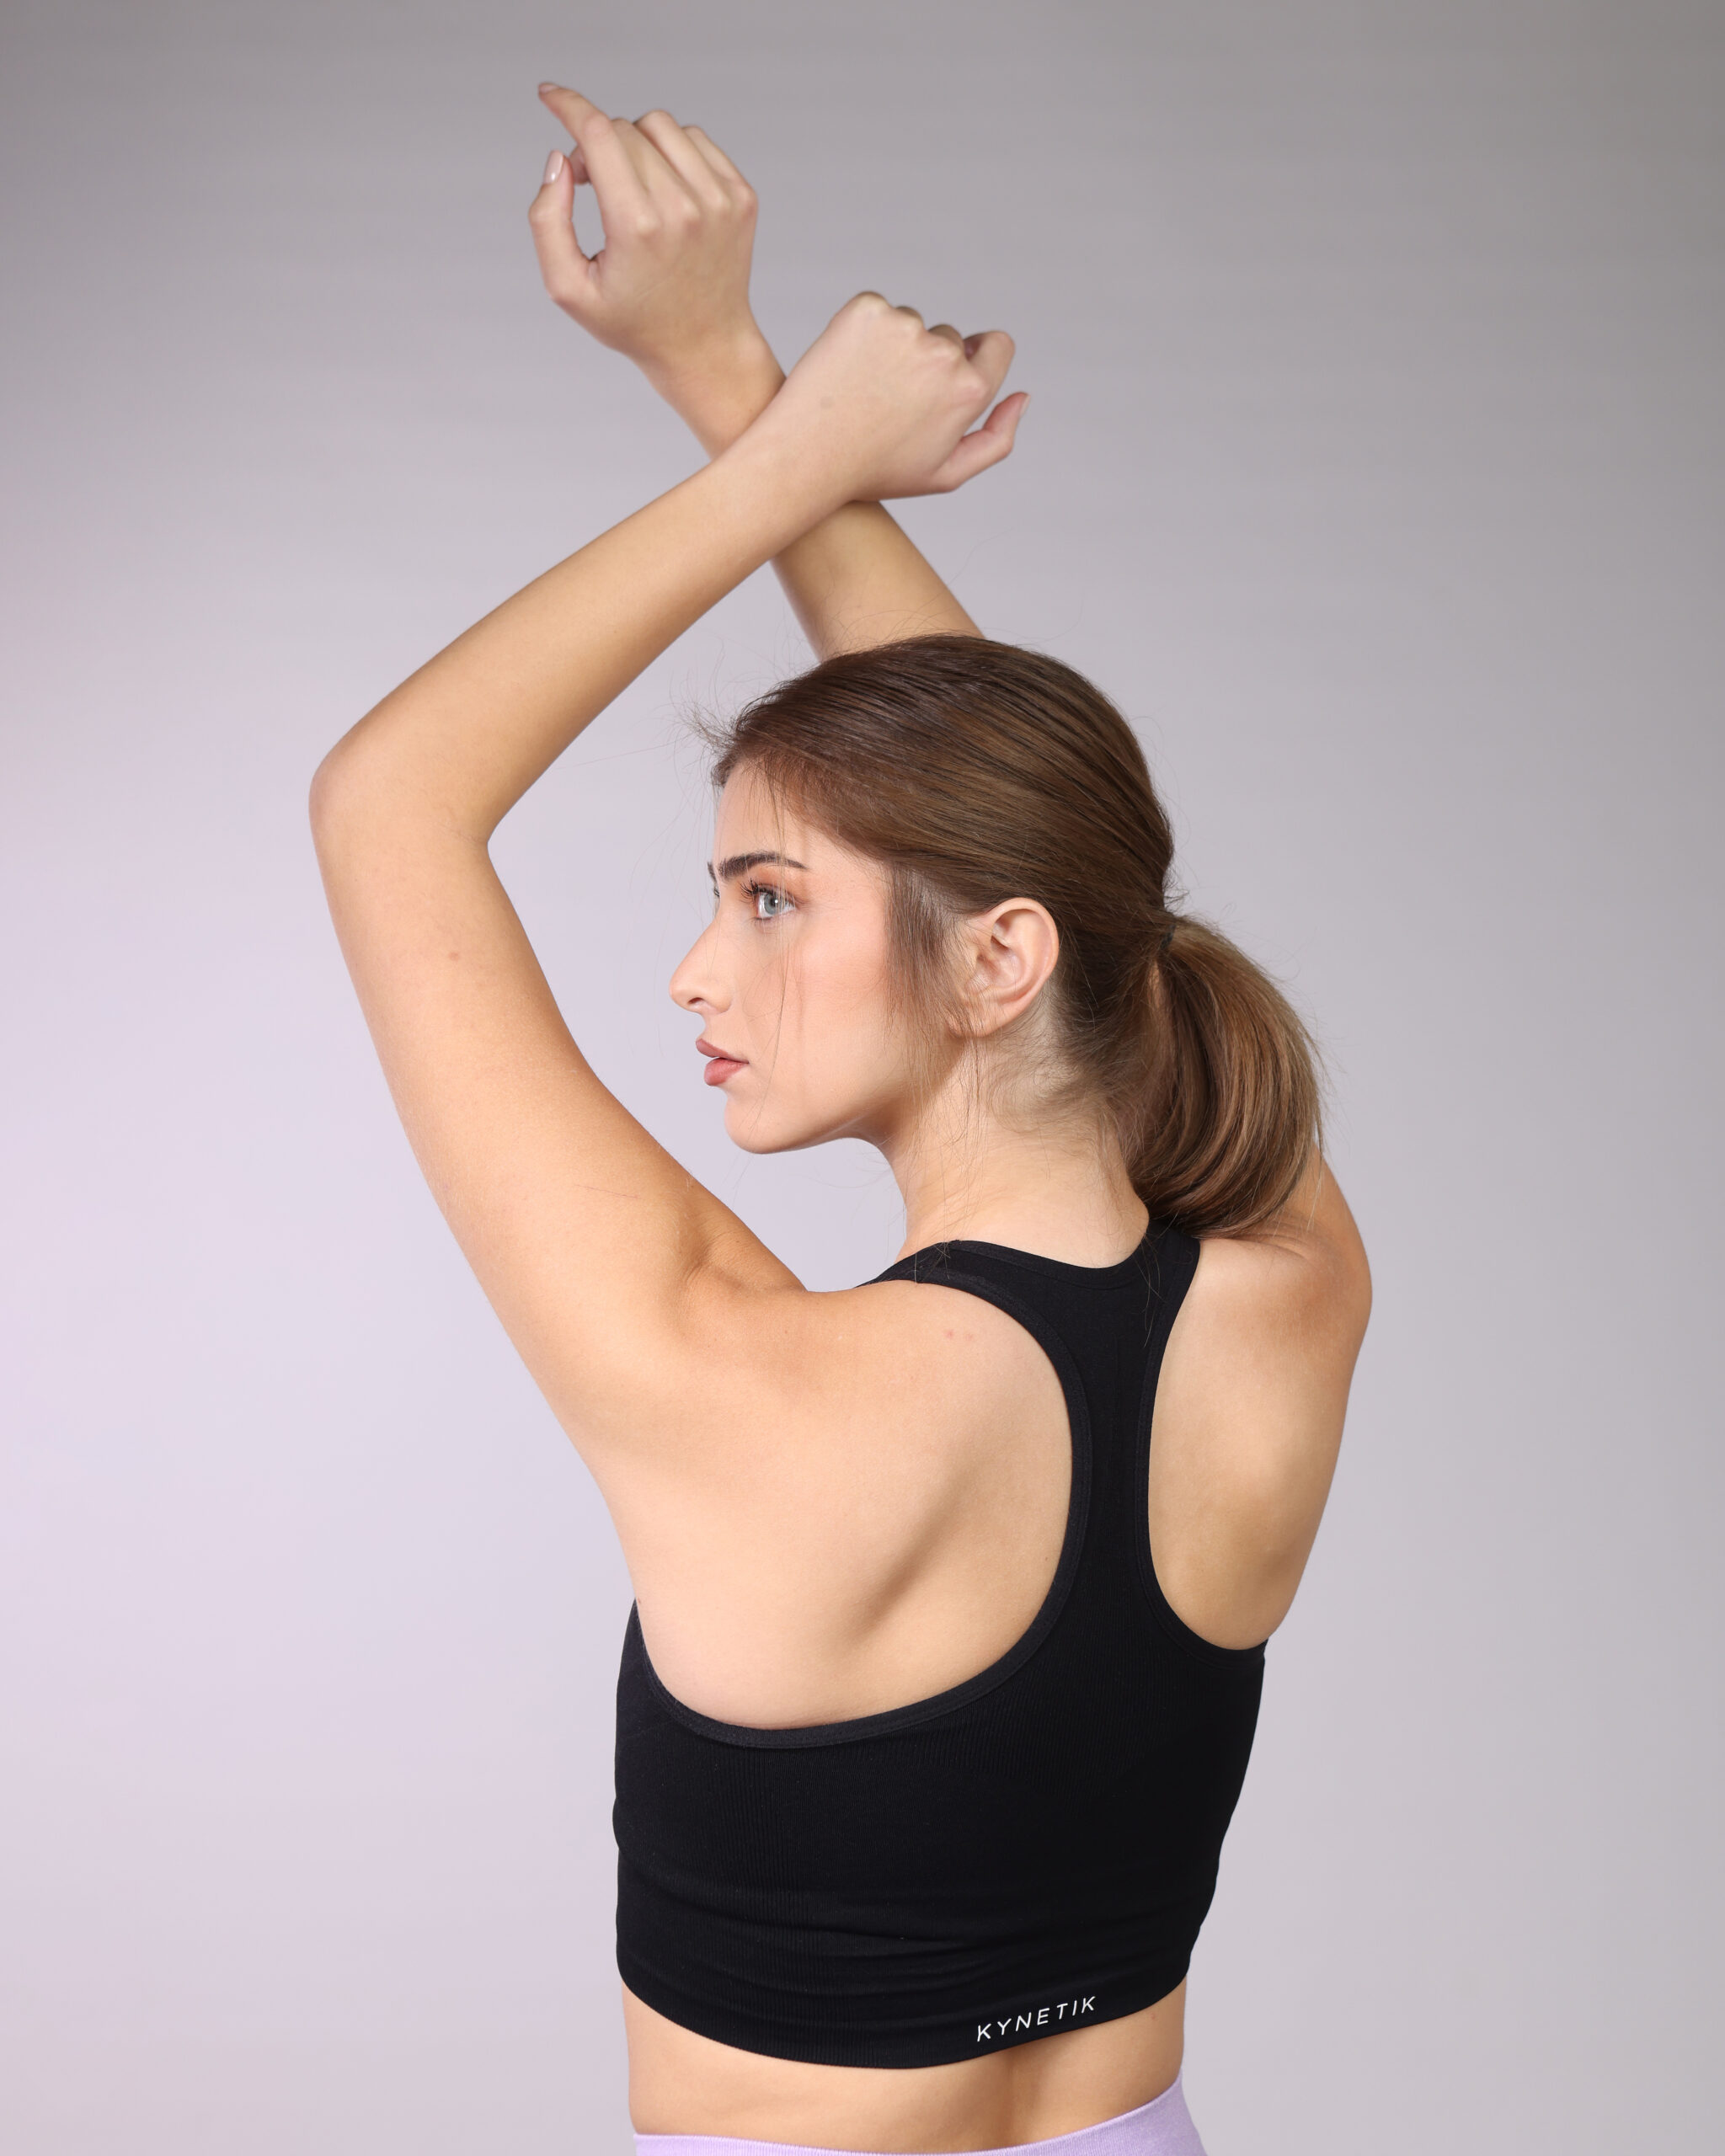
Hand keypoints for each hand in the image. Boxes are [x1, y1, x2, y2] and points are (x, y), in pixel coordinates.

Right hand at [529, 86, 772, 403]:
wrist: (705, 347)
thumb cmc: (631, 322)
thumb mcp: (569, 289)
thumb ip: (547, 221)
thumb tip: (560, 159)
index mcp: (637, 227)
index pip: (598, 134)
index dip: (568, 105)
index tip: (548, 95)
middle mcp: (683, 207)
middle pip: (624, 129)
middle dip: (597, 146)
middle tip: (592, 187)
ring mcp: (719, 199)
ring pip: (661, 126)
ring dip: (635, 144)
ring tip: (631, 188)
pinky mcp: (741, 197)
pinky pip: (695, 140)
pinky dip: (671, 153)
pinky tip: (663, 191)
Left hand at [758, 293, 1027, 502]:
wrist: (806, 456)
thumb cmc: (876, 472)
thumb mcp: (946, 474)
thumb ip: (997, 438)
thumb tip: (1023, 396)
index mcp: (970, 391)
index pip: (997, 345)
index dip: (978, 356)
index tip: (955, 367)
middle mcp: (943, 353)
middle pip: (950, 338)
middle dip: (930, 361)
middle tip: (893, 399)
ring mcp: (905, 327)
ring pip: (912, 325)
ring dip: (896, 346)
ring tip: (866, 389)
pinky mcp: (867, 309)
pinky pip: (879, 311)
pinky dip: (866, 333)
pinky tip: (848, 367)